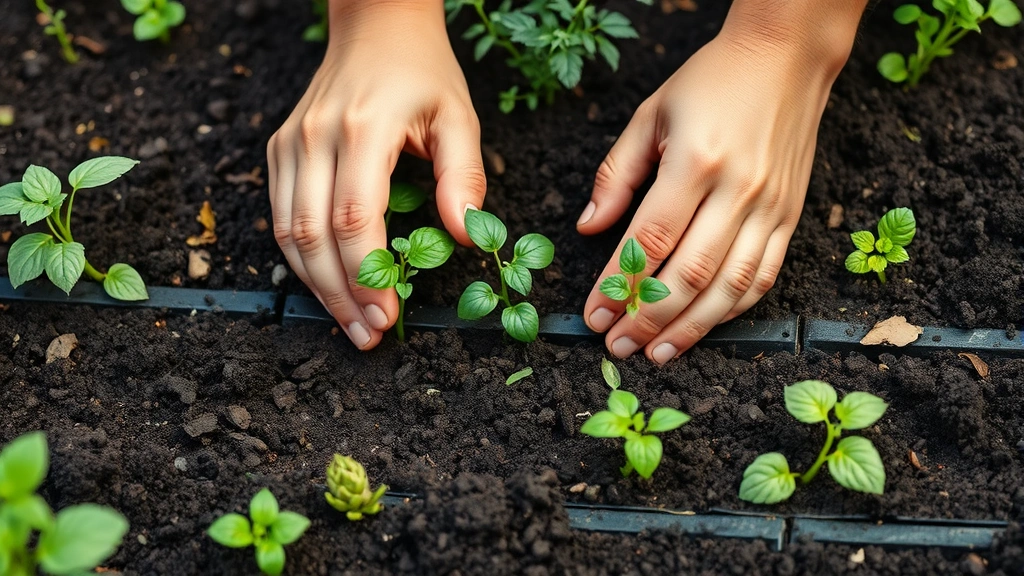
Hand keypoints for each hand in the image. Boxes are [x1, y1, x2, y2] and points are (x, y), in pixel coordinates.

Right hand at [268, 1, 485, 349]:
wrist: (375, 25)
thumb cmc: (422, 73)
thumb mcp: (458, 116)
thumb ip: (464, 175)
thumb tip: (467, 236)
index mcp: (363, 128)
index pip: (354, 217)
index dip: (368, 275)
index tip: (389, 316)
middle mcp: (315, 137)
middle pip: (312, 236)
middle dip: (340, 296)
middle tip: (369, 336)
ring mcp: (290, 144)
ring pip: (286, 233)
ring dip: (316, 288)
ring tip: (349, 325)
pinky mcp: (279, 150)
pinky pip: (279, 216)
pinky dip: (300, 260)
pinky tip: (328, 287)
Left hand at [577, 10, 857, 363]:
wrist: (787, 58)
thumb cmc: (711, 81)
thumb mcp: (651, 115)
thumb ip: (617, 174)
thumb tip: (588, 227)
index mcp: (695, 162)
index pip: (650, 240)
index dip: (619, 284)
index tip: (594, 315)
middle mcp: (738, 190)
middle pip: (689, 274)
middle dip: (648, 319)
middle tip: (617, 347)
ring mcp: (770, 208)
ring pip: (730, 287)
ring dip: (690, 328)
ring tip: (656, 354)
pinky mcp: (791, 216)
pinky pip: (764, 276)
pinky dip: (733, 310)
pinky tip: (704, 328)